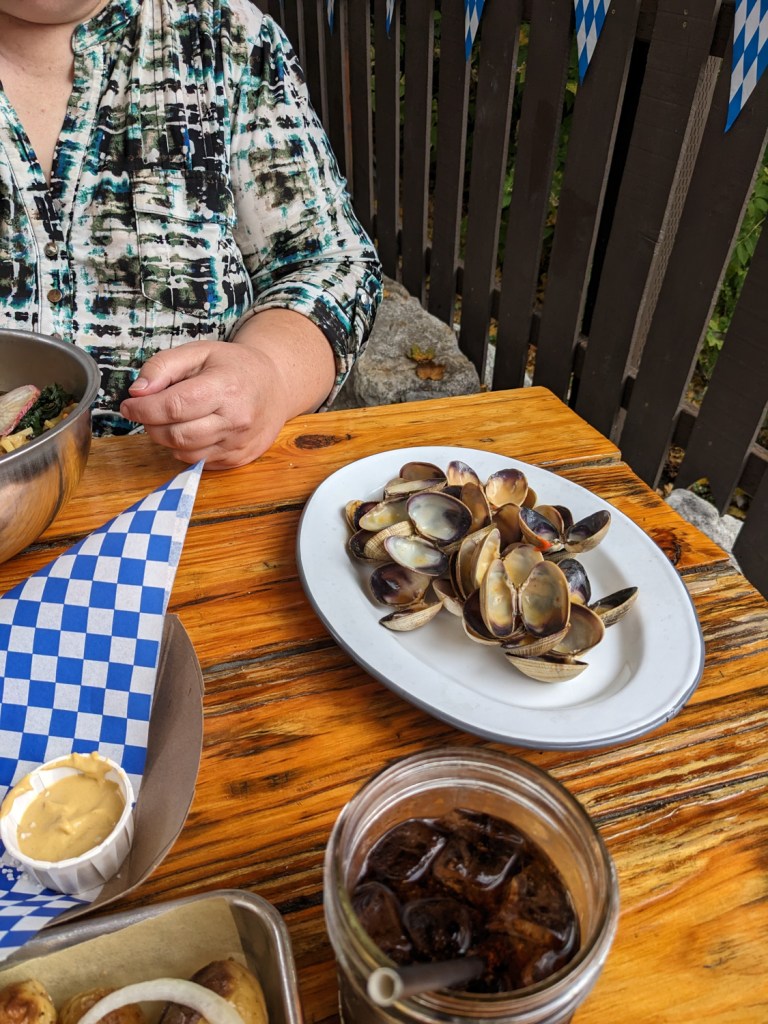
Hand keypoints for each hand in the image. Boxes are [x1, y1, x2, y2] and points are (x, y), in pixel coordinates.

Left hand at [119, 311, 335, 469]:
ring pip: (184, 452)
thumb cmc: (235, 367)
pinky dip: (185, 448)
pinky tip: (191, 430)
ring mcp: (238, 443)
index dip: (143, 409)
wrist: (276, 386)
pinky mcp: (238, 458)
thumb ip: (163, 366)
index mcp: (226, 387)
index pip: (173, 406)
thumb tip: (137, 391)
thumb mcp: (200, 351)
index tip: (129, 405)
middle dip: (151, 425)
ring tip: (169, 419)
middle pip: (176, 434)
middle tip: (147, 411)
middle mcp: (235, 419)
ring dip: (166, 438)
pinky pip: (198, 462)